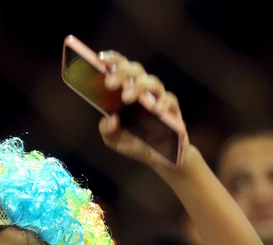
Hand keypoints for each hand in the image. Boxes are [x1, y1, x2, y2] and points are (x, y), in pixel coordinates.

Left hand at [97, 51, 187, 168]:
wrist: (158, 158)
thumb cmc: (135, 143)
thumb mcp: (114, 140)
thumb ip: (107, 130)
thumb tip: (110, 118)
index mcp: (127, 92)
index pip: (122, 69)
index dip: (113, 61)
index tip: (100, 58)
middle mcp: (144, 92)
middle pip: (136, 71)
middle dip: (123, 72)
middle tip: (110, 83)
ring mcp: (159, 99)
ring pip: (153, 82)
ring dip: (140, 86)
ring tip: (127, 97)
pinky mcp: (172, 110)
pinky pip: (169, 100)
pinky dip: (162, 103)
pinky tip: (154, 110)